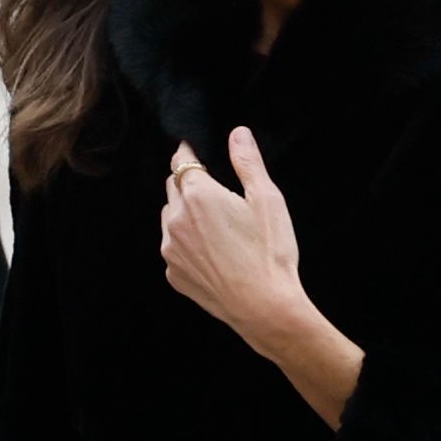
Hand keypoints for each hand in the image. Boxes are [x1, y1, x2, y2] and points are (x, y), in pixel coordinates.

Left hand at [161, 130, 308, 347]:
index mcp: (198, 195)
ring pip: (170, 218)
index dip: (189, 153)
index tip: (195, 151)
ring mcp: (171, 249)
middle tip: (215, 192)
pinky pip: (174, 248)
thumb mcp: (266, 200)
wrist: (264, 307)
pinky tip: (213, 252)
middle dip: (188, 183)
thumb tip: (237, 133)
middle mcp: (176, 220)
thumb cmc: (269, 253)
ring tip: (216, 225)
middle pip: (173, 187)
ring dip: (185, 213)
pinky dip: (186, 243)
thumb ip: (248, 162)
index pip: (181, 160)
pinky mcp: (174, 274)